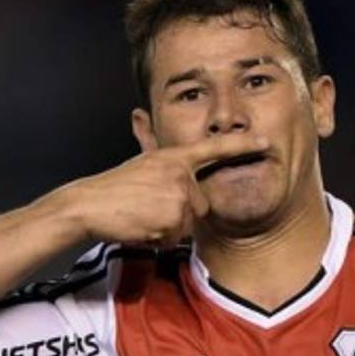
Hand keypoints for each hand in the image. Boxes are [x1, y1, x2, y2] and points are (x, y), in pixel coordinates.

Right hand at [54, 133, 268, 246]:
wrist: (88, 205)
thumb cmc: (112, 188)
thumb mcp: (139, 163)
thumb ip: (154, 151)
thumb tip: (140, 116)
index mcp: (174, 158)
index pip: (214, 149)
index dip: (242, 145)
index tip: (265, 141)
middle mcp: (181, 174)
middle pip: (201, 205)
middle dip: (180, 214)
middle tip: (150, 209)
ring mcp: (179, 195)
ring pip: (189, 224)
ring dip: (169, 228)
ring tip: (144, 217)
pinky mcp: (174, 217)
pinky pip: (177, 238)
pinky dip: (161, 239)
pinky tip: (142, 227)